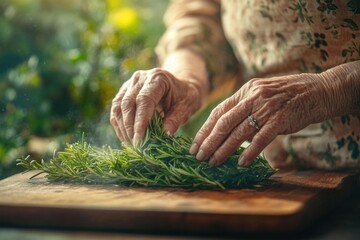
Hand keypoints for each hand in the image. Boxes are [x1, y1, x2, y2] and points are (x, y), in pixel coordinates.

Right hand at [110, 68, 201, 144]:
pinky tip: (127, 138)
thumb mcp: (186, 108)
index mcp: (157, 78)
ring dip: (123, 128)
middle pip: (128, 103)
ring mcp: (130, 84)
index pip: (144, 100)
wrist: (181, 86)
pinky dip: (120, 125)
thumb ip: (175, 121)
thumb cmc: (185, 96)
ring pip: (118, 107)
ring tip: (131, 145)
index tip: (140, 140)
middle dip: (130, 127)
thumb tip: (164, 136)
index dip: (140, 121)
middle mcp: (140, 78)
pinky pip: (116, 110)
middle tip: (136, 146)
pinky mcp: (124, 92)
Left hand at [189, 73, 327, 166]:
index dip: (204, 129)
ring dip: (224, 149)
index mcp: (246, 91)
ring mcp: (267, 107)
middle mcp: (253, 97)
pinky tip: (241, 163)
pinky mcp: (281, 119)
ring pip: (239, 132)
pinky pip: (262, 138)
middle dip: (209, 141)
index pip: (218, 111)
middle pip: (224, 122)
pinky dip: (250, 152)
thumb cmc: (288, 96)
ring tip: (213, 162)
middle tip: (199, 157)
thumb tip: (227, 130)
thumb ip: (245, 108)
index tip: (195, 144)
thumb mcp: (262, 94)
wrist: (319, 90)